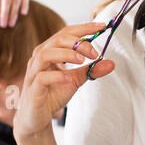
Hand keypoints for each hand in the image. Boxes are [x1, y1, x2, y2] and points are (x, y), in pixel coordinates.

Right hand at [14, 22, 114, 138]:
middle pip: (57, 40)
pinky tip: (69, 78)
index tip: (102, 26)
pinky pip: (42, 77)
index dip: (84, 28)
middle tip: (94, 53)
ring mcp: (34, 72)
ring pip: (45, 54)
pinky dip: (57, 75)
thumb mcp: (75, 80)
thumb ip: (91, 70)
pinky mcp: (33, 89)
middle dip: (78, 43)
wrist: (36, 117)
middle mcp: (39, 58)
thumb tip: (111, 63)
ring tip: (82, 60)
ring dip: (66, 54)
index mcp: (49, 51)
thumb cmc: (52, 94)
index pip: (66, 33)